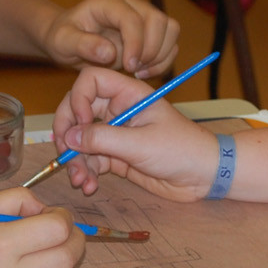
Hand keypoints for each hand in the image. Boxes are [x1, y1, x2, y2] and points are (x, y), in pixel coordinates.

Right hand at [0, 187, 84, 267]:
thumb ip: (15, 201)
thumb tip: (44, 211)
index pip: (58, 231)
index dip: (63, 217)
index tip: (53, 213)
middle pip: (67, 259)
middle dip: (72, 239)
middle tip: (58, 228)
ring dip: (57, 260)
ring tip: (35, 245)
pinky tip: (21, 265)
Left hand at [41, 0, 179, 78]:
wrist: (70, 39)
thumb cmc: (63, 38)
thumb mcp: (63, 42)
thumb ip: (83, 45)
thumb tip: (109, 53)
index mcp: (108, 3)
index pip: (132, 18)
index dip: (136, 44)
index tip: (129, 67)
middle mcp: (130, 4)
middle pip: (158, 20)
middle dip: (151, 50)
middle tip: (133, 71)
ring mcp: (143, 15)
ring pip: (170, 29)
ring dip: (160, 55)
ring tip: (139, 72)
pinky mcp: (151, 30)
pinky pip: (170, 42)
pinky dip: (163, 60)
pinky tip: (143, 73)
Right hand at [53, 66, 219, 199]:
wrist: (204, 177)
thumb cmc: (182, 150)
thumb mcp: (141, 143)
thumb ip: (103, 139)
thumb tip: (69, 137)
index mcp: (129, 95)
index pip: (91, 81)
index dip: (78, 98)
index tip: (79, 123)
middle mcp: (118, 110)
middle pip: (78, 111)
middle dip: (68, 133)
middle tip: (64, 153)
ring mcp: (116, 134)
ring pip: (81, 140)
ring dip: (76, 161)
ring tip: (80, 181)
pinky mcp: (116, 156)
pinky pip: (91, 160)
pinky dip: (86, 173)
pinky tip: (89, 186)